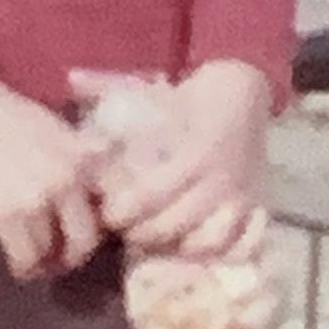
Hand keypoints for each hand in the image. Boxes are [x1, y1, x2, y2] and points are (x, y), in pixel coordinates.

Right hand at [0, 56, 106, 281]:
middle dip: (75, 254)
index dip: (105, 225)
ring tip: (35, 261)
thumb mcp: (56, 130)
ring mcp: (39, 198)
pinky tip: (18, 265)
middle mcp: (70, 179)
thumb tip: (90, 195)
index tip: (91, 231)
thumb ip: (78, 160)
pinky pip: (25, 257)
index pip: (116, 204)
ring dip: (45, 262)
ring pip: (54, 253)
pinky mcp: (6, 214)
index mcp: (85, 155)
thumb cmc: (3, 110)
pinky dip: (23, 267)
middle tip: (63, 256)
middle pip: (87, 239)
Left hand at [72, 61, 274, 257]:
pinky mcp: (258, 205)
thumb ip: (108, 87)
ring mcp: (241, 196)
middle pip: (173, 225)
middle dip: (141, 234)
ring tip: (157, 242)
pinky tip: (194, 246)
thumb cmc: (190, 95)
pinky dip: (218, 250)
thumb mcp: (149, 89)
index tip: (106, 213)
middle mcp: (218, 180)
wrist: (246, 89)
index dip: (121, 212)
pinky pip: (242, 242)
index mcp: (192, 153)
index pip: (149, 197)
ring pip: (208, 242)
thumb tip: (70, 77)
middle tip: (124, 231)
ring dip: (178, 247)